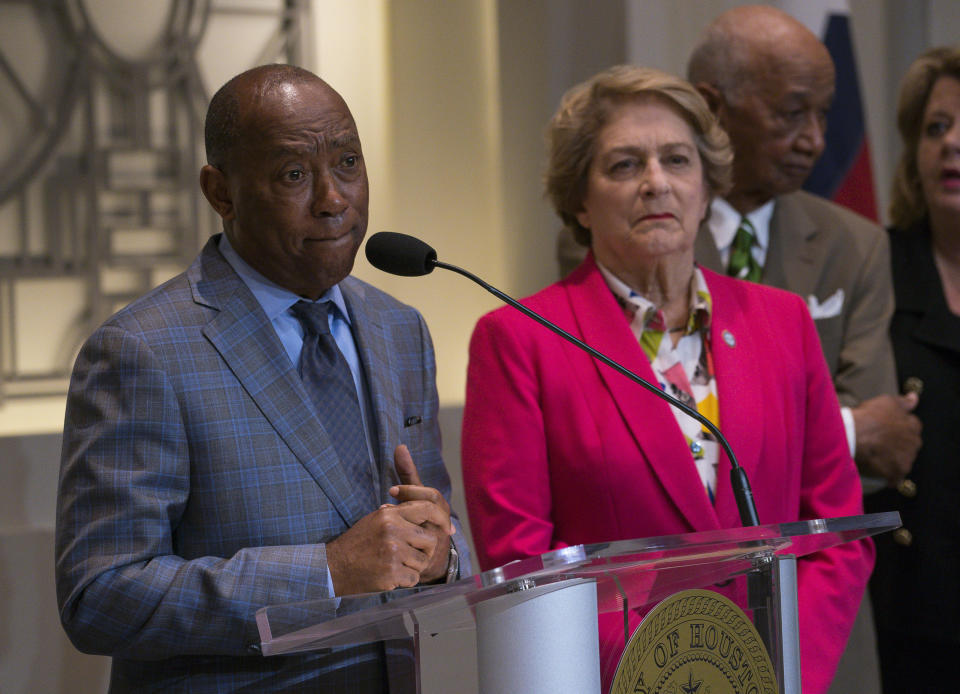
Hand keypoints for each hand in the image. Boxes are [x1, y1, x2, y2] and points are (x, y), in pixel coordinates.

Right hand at [326, 445, 452, 594]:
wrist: (335, 567)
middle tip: (411, 555)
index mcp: (389, 514)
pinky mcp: (391, 572)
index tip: (449, 529)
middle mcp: (392, 530)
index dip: (442, 518)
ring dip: (413, 567)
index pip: (426, 508)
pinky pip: (413, 578)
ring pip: (423, 561)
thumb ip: (400, 514)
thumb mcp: (376, 519)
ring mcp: (392, 552)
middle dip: (425, 550)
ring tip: (395, 565)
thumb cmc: (358, 543)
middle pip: (430, 539)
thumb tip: (427, 514)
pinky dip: (405, 580)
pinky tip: (390, 576)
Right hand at [852, 393, 921, 484]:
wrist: (852, 436)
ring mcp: (906, 460)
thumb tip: (914, 398)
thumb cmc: (868, 417)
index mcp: (913, 426)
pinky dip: (888, 477)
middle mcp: (914, 444)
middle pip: (909, 445)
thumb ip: (903, 401)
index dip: (899, 426)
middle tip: (880, 442)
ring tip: (876, 456)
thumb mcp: (886, 401)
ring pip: (903, 461)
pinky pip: (895, 478)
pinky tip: (877, 471)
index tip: (887, 428)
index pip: (913, 426)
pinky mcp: (896, 474)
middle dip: (899, 444)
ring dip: (893, 460)